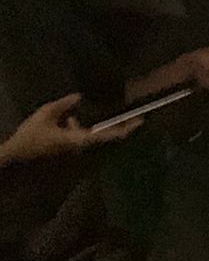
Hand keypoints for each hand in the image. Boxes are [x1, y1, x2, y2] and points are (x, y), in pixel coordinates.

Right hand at [0, 93, 137, 165]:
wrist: (15, 164)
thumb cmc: (29, 139)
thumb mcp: (43, 116)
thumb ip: (63, 105)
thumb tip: (79, 96)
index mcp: (82, 142)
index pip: (113, 136)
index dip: (129, 128)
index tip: (141, 121)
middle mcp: (86, 154)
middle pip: (110, 141)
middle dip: (118, 129)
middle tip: (128, 117)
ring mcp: (81, 161)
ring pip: (98, 144)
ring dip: (98, 131)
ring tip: (81, 118)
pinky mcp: (74, 163)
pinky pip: (87, 148)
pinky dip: (85, 135)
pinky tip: (69, 123)